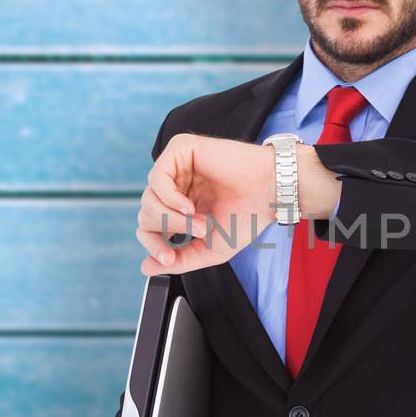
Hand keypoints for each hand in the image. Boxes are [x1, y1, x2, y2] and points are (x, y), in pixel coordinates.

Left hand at [136, 132, 281, 275]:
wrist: (270, 193)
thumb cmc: (248, 216)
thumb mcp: (209, 248)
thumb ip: (180, 259)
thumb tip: (146, 267)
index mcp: (181, 204)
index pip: (148, 225)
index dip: (154, 245)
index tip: (169, 258)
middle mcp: (176, 184)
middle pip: (146, 212)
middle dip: (169, 229)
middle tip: (200, 231)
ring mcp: (178, 166)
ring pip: (148, 197)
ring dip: (172, 217)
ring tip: (199, 221)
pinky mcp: (181, 149)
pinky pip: (157, 178)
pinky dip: (170, 198)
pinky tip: (189, 206)